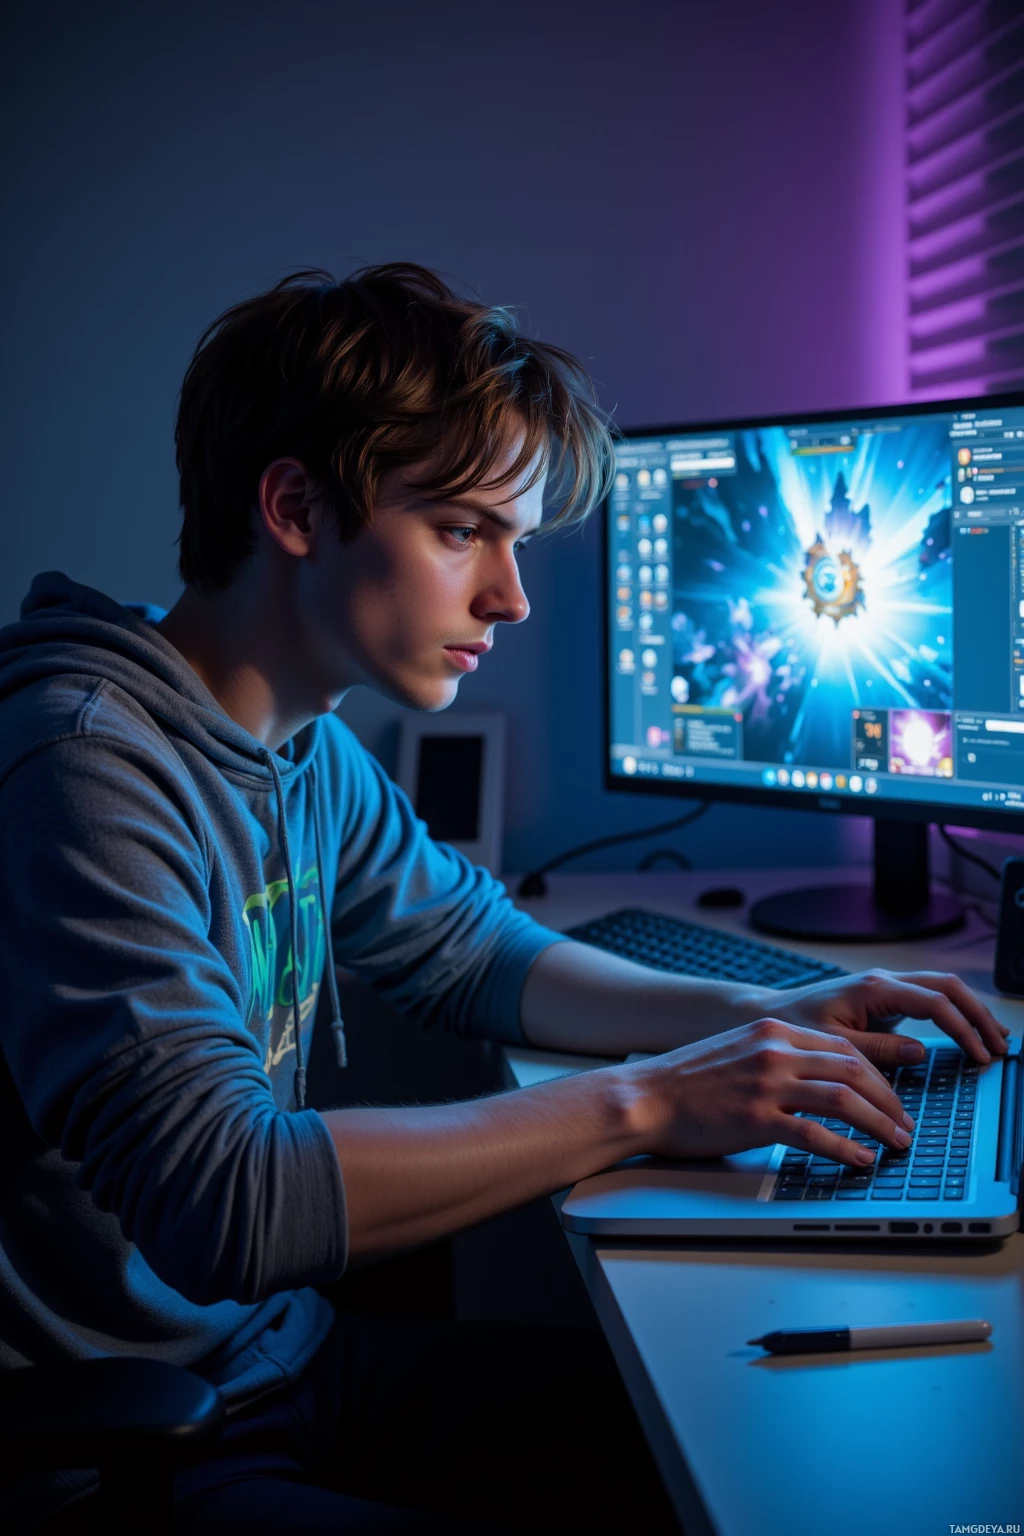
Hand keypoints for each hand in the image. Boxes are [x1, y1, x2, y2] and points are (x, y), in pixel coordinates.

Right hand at [629, 1017, 913, 1167]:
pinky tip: (861, 1160)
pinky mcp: (756, 1117)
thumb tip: (818, 1083)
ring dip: (879, 1123)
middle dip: (889, 1101)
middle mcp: (775, 1051)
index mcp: (774, 1032)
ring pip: (844, 1099)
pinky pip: (815, 1134)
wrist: (644, 1096)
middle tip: (905, 1125)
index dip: (877, 1076)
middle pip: (853, 1070)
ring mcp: (767, 1083)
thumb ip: (777, 1059)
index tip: (891, 1099)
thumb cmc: (686, 1082)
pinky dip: (845, 1148)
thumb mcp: (738, 1052)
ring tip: (896, 1144)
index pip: (843, 1049)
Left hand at [764, 968, 1010, 1066]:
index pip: (936, 1003)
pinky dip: (953, 1012)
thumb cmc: (795, 1027)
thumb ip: (878, 1048)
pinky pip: (928, 998)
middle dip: (978, 1015)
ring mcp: (885, 987)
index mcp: (874, 989)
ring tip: (995, 1038)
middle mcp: (883, 981)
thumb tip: (921, 1052)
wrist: (771, 1016)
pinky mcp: (883, 998)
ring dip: (970, 1011)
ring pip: (942, 988)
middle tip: (1001, 1045)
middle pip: (948, 987)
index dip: (964, 1030)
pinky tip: (967, 1032)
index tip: (981, 1056)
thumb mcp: (833, 1044)